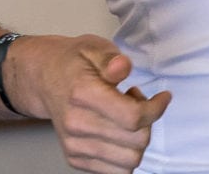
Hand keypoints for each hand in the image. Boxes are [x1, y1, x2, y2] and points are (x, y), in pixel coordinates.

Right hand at [11, 34, 170, 172]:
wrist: (45, 77)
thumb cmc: (74, 61)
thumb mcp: (94, 46)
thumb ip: (111, 58)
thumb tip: (122, 67)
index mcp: (83, 94)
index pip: (132, 116)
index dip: (156, 108)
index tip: (163, 97)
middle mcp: (76, 124)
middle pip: (135, 142)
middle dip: (148, 122)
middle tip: (138, 100)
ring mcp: (74, 145)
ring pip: (128, 162)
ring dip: (138, 140)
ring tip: (127, 115)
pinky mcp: (75, 158)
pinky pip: (114, 171)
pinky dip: (125, 153)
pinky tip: (118, 129)